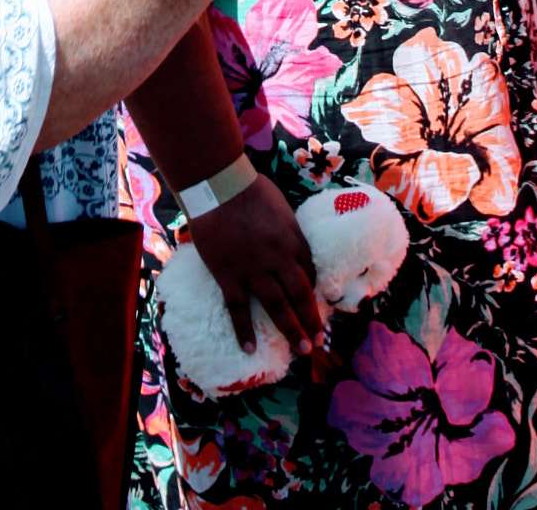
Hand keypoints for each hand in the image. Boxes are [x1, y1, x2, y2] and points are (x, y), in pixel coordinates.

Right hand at [187, 173, 321, 356]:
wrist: (218, 185)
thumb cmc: (250, 190)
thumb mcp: (281, 207)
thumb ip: (287, 230)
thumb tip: (289, 245)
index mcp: (293, 239)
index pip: (309, 272)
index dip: (314, 292)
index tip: (315, 306)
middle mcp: (279, 258)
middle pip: (300, 295)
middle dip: (311, 321)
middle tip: (319, 342)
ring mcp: (254, 270)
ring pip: (277, 307)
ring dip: (292, 331)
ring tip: (303, 350)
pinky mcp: (228, 276)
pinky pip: (238, 309)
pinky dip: (244, 331)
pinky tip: (250, 349)